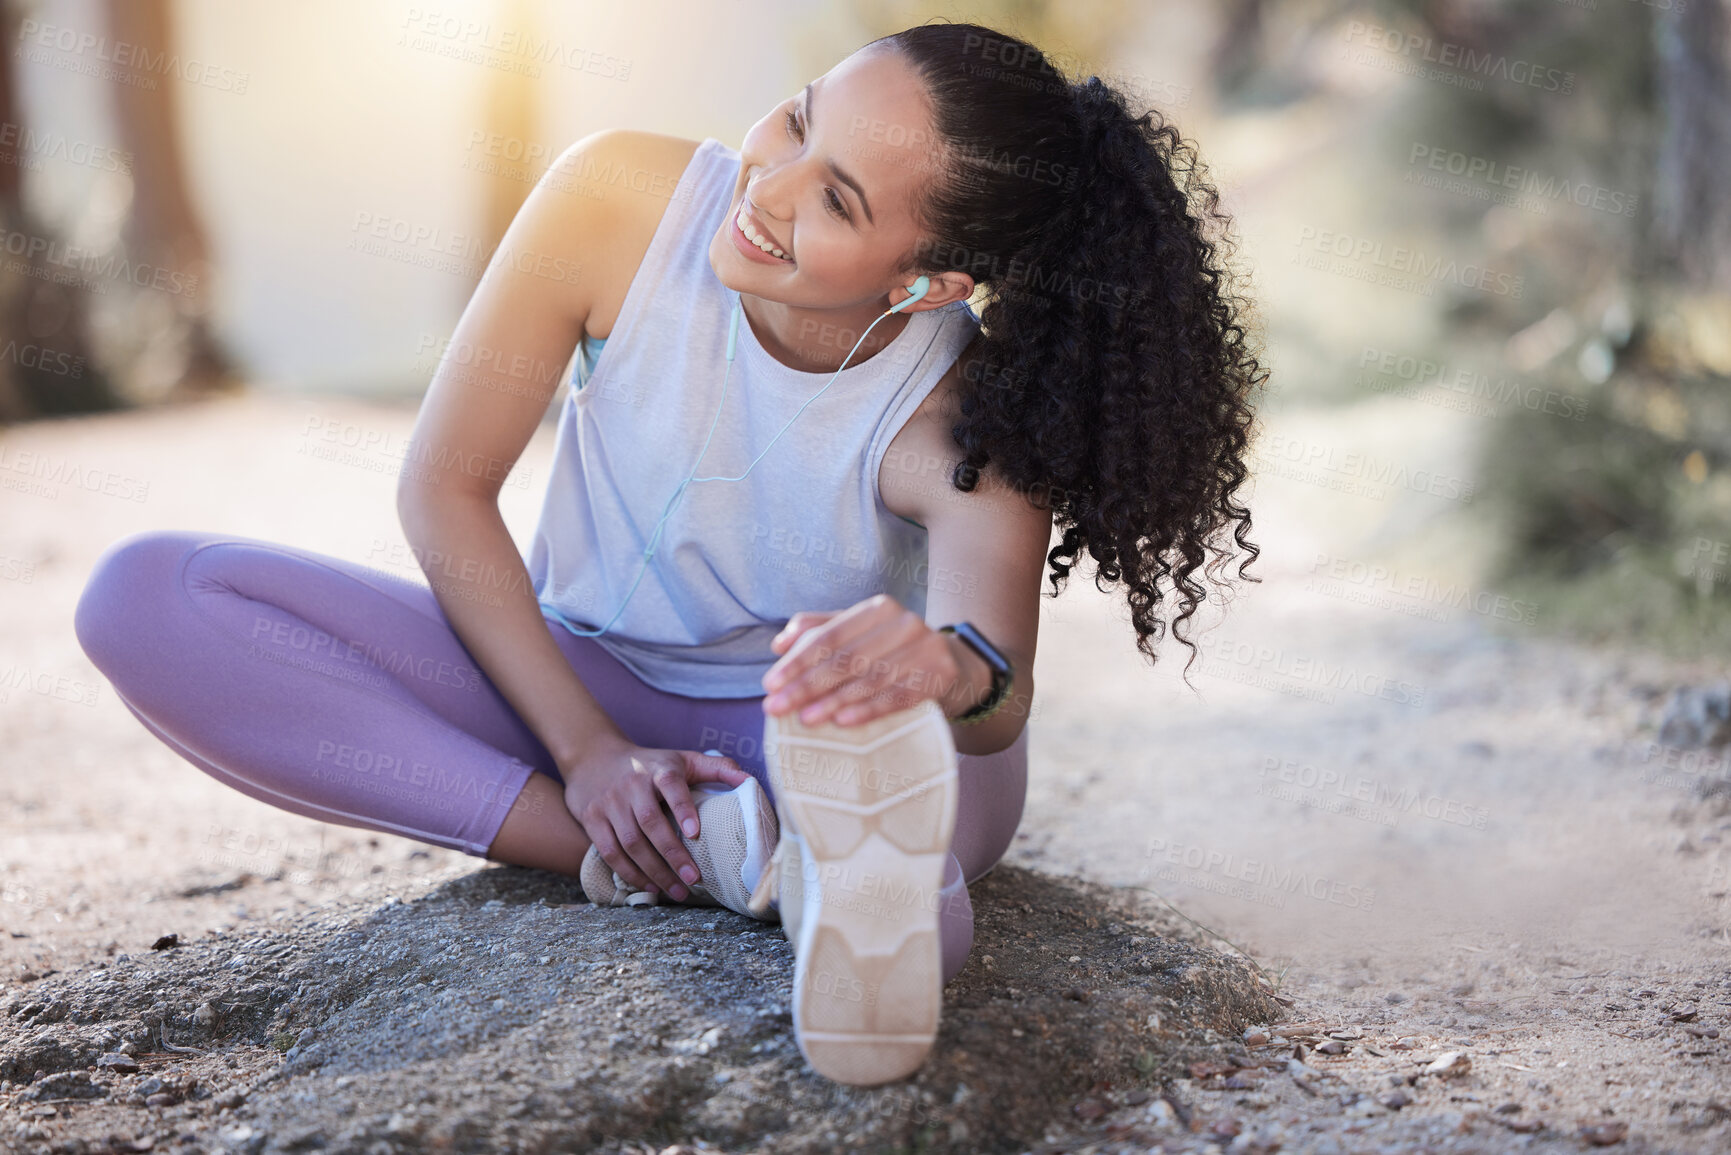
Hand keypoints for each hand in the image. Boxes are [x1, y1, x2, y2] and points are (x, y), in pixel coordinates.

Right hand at [561, 737, 750, 899]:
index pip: (671, 786)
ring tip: (677, 891)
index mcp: (658, 769)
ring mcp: (609, 803)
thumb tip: (749, 781)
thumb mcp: (684, 759)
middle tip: (694, 879)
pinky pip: (610, 851)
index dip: (683, 809)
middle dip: (672, 854)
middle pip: (650, 823)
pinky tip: (650, 886)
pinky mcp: (592, 819)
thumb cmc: (651, 764)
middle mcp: (632, 785)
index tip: (696, 833)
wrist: (593, 757)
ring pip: (630, 842)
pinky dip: (629, 872)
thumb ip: (718, 767)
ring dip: (654, 871)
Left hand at [760, 594, 962, 726]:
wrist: (954, 667)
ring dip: (834, 701)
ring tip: (806, 720)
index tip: (770, 684)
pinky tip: (843, 721)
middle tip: (776, 708)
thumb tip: (778, 644)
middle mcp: (904, 622)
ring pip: (870, 678)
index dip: (796, 661)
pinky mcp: (941, 674)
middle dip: (807, 685)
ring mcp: (926, 647)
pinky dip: (869, 709)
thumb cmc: (894, 655)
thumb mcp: (858, 637)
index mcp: (878, 609)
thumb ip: (818, 632)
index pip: (828, 636)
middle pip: (846, 659)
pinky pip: (899, 696)